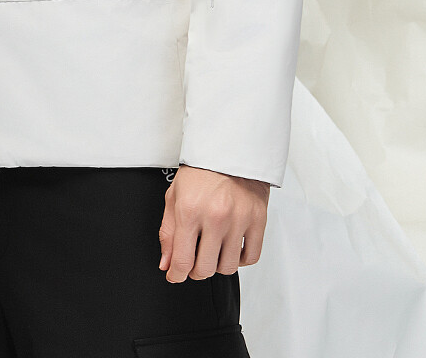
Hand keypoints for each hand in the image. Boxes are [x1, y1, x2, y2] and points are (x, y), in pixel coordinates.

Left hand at [158, 165, 268, 282]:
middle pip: (205, 268)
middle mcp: (214, 218)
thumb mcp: (173, 196)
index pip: (182, 260)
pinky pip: (251, 258)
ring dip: (217, 266)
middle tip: (193, 262)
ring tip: (212, 252)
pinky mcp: (258, 221)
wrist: (229, 150)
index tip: (175, 276)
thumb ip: (168, 232)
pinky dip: (240, 260)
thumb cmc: (200, 171)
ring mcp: (238, 221)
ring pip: (228, 267)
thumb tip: (167, 262)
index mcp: (189, 211)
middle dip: (195, 271)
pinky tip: (230, 248)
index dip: (176, 275)